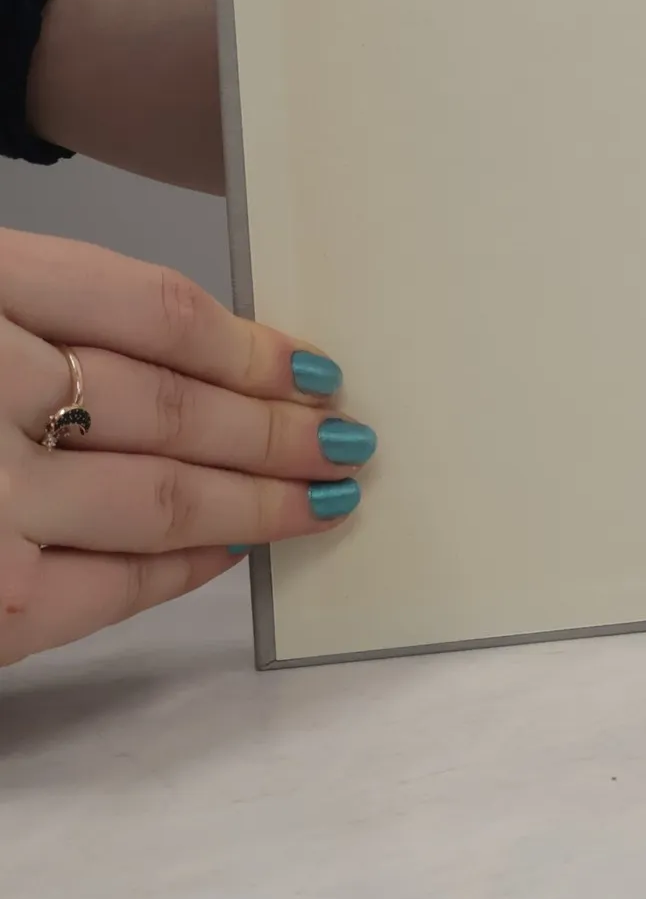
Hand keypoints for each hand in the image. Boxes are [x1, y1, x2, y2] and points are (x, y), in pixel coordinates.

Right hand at [1, 227, 372, 667]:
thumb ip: (43, 314)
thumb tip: (207, 363)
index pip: (151, 308)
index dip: (250, 342)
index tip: (312, 365)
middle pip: (174, 405)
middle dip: (278, 430)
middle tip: (348, 441)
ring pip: (159, 495)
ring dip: (260, 499)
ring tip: (325, 496)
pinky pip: (96, 589)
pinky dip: (174, 574)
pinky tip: (225, 556)